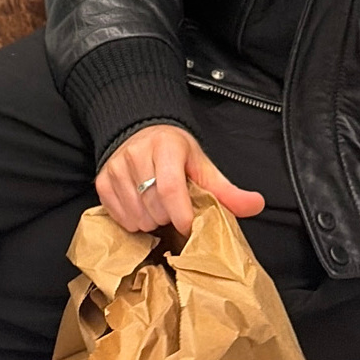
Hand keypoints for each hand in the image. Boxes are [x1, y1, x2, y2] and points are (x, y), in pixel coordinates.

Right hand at [96, 123, 264, 236]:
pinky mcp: (102, 180)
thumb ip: (228, 190)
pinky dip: (133, 221)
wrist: (140, 132)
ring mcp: (116, 167)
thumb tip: (257, 204)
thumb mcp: (202, 165)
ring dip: (151, 221)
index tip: (189, 227)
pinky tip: (141, 208)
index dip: (181, 214)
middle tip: (174, 209)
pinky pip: (119, 218)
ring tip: (157, 207)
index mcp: (167, 146)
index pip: (170, 187)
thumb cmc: (174, 153)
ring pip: (137, 216)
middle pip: (155, 207)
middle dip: (168, 217)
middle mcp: (137, 153)